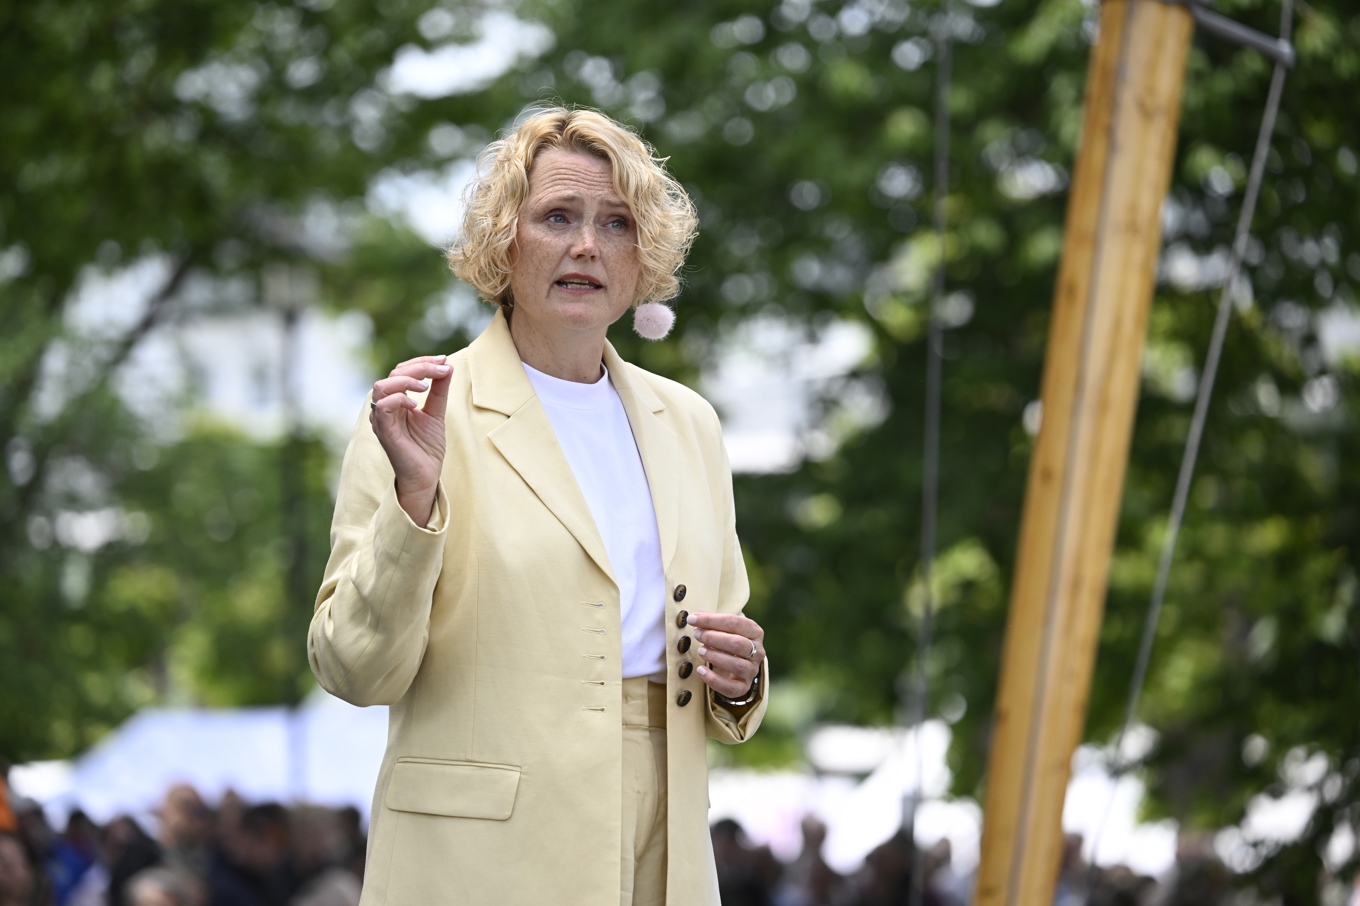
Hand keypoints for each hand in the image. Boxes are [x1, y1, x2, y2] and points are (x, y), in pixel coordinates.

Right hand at [370, 354, 452, 526]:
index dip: (421, 362)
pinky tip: (415, 404)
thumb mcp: (437, 412)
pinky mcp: (383, 431)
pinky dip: (399, 399)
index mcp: (396, 400)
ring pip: (382, 386)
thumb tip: (447, 366)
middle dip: (419, 367)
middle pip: (393, 374)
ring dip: (406, 380)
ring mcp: (382, 419)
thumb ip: (439, 390)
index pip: (401, 371)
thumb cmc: (427, 448)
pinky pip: (383, 407)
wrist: (426, 476)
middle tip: (441, 369)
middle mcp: (385, 407)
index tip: (443, 360)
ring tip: (426, 386)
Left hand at [686, 612, 764, 699]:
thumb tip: (695, 617)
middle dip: (714, 638)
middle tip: (697, 635)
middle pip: (738, 643)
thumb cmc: (728, 643)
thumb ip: (711, 622)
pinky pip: (730, 687)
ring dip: (715, 656)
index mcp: (755, 632)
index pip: (735, 622)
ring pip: (737, 665)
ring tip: (700, 651)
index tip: (693, 619)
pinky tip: (700, 670)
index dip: (712, 620)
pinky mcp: (744, 687)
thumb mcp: (724, 630)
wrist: (737, 668)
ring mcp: (752, 670)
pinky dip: (713, 680)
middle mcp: (758, 651)